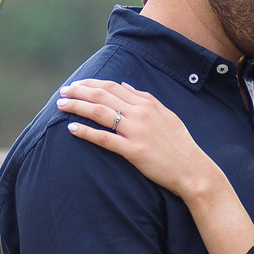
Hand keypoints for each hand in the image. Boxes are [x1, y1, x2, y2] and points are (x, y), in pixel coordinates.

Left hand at [58, 78, 222, 202]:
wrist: (193, 170)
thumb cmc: (180, 144)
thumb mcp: (167, 115)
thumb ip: (145, 99)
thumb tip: (125, 86)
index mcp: (147, 103)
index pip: (112, 86)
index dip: (91, 84)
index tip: (76, 85)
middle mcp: (141, 113)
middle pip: (103, 95)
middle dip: (79, 92)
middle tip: (62, 92)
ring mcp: (137, 132)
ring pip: (100, 113)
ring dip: (78, 107)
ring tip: (61, 106)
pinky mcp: (133, 151)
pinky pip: (104, 139)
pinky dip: (86, 132)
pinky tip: (72, 129)